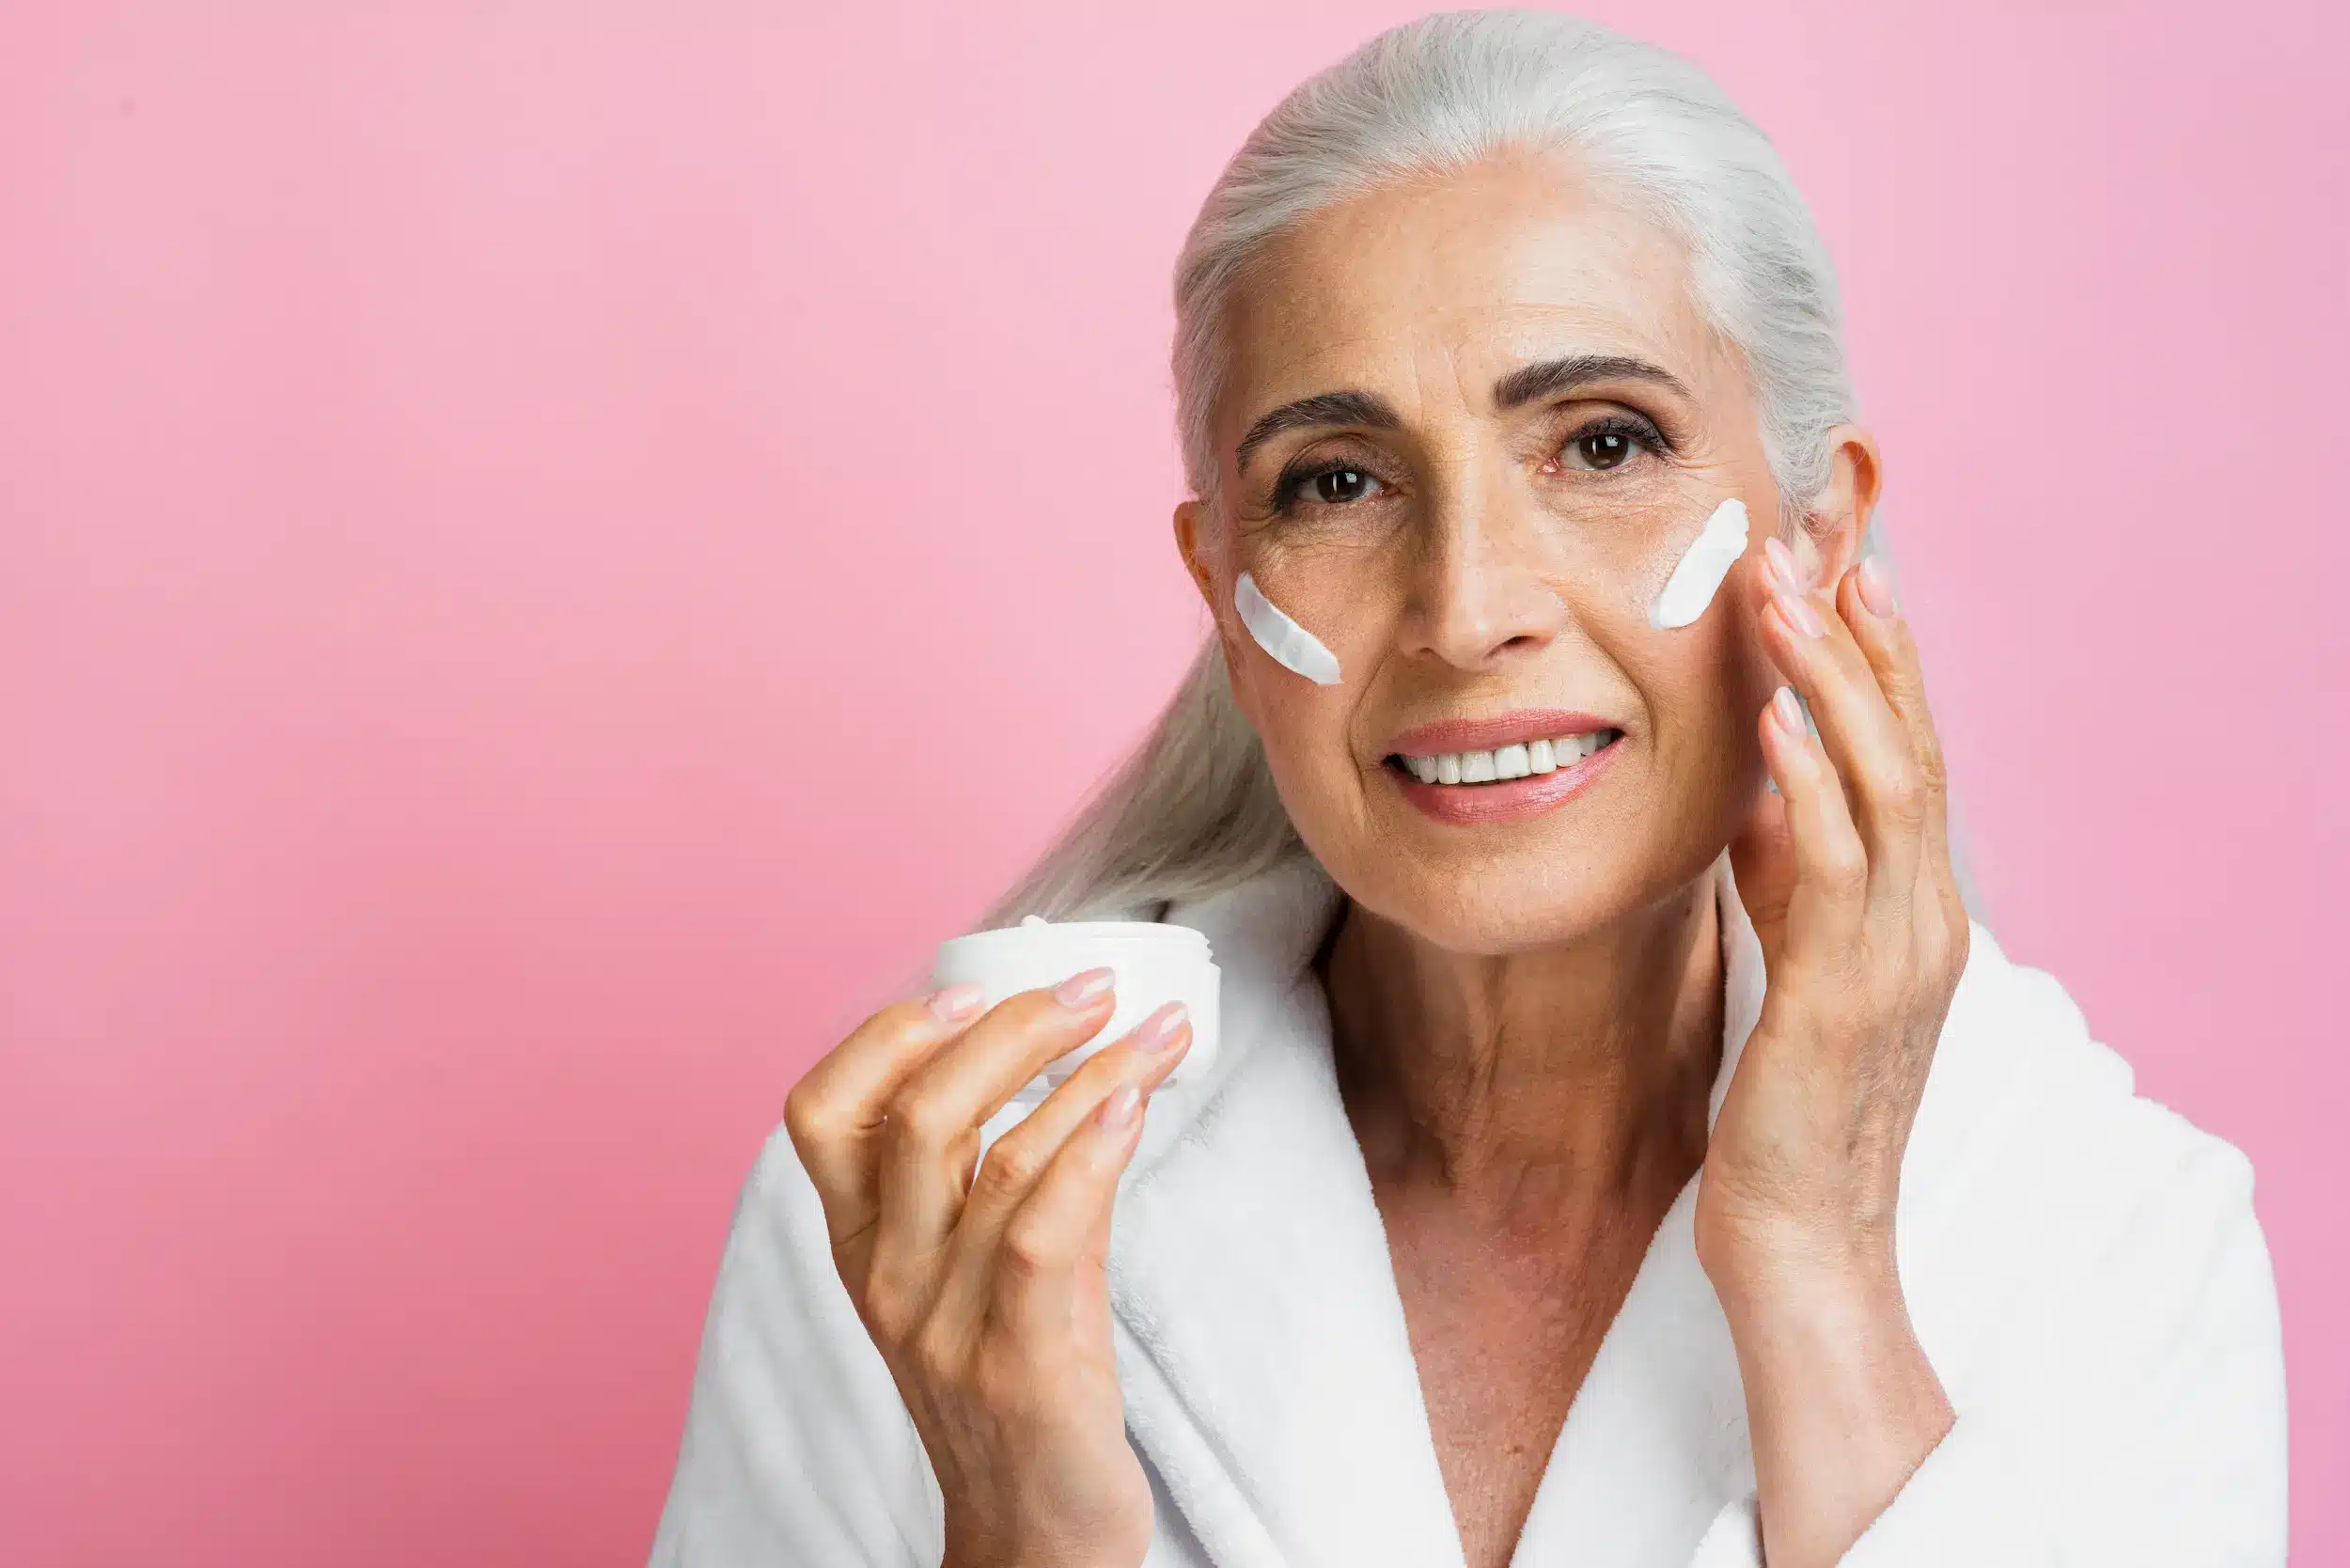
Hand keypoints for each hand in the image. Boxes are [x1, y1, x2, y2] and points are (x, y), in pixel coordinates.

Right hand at [784, 969, 1191, 1567]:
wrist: (1033, 1539)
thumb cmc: (1016, 1389)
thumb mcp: (982, 1272)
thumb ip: (1008, 1177)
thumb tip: (1080, 1058)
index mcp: (861, 1248)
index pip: (823, 1113)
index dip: (887, 1032)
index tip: (967, 985)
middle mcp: (888, 1281)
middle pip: (917, 1114)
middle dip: (1012, 1028)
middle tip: (1091, 988)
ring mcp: (946, 1327)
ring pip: (998, 1157)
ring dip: (1092, 1073)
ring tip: (1155, 1030)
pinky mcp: (1019, 1366)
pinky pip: (1045, 1231)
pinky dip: (1093, 1149)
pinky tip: (1140, 1103)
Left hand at [1701, 541, 1970, 1290]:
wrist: (1803, 1239)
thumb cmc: (1787, 1106)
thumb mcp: (1793, 963)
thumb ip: (1791, 879)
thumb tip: (1764, 789)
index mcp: (1918, 912)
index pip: (1912, 759)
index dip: (1883, 664)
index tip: (1846, 571)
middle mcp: (1927, 922)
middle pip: (1911, 749)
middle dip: (1864, 645)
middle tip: (1820, 547)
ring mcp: (1896, 958)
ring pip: (1883, 788)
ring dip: (1830, 684)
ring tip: (1784, 598)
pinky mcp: (1842, 998)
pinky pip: (1835, 869)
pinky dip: (1809, 785)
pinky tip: (1772, 725)